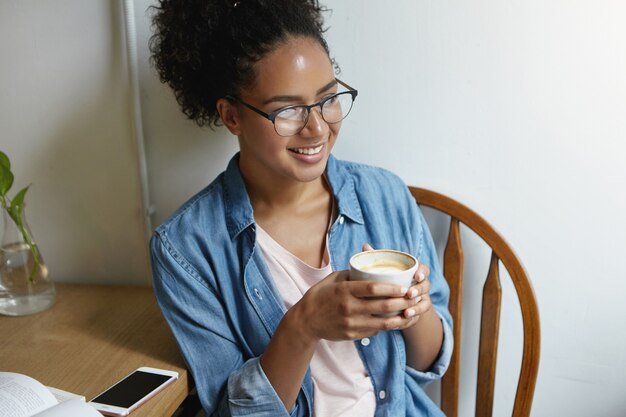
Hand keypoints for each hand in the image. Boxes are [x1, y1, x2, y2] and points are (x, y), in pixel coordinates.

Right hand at [291, 269, 421, 342]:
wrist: (305, 321)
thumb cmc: (320, 295)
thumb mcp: (333, 279)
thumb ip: (352, 272)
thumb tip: (370, 263)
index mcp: (344, 290)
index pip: (373, 288)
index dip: (392, 288)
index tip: (405, 287)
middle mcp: (349, 307)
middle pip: (382, 306)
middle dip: (402, 302)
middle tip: (414, 298)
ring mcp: (351, 323)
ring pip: (383, 323)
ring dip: (400, 318)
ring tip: (412, 313)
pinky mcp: (352, 335)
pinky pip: (374, 331)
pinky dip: (386, 326)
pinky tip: (396, 321)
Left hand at [361, 244, 432, 325]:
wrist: (392, 300)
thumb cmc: (387, 280)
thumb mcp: (383, 269)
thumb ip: (377, 258)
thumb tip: (365, 246)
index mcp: (413, 271)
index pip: (424, 268)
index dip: (422, 272)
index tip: (417, 275)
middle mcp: (419, 284)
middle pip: (425, 285)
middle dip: (419, 290)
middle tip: (409, 294)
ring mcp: (420, 298)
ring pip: (425, 301)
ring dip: (417, 306)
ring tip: (407, 311)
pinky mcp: (418, 310)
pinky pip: (420, 314)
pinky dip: (414, 316)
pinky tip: (405, 318)